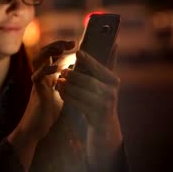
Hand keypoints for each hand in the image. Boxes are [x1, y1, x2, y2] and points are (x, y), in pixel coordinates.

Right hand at [17, 40, 75, 139]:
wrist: (39, 129)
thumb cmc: (52, 112)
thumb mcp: (64, 92)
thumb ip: (69, 82)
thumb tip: (84, 75)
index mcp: (49, 74)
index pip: (53, 54)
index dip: (62, 46)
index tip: (75, 42)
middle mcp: (42, 76)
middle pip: (44, 53)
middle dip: (56, 44)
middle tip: (71, 42)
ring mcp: (37, 83)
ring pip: (37, 60)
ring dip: (49, 52)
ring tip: (61, 48)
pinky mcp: (36, 92)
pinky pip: (37, 77)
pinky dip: (46, 70)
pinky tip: (56, 68)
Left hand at [57, 48, 123, 170]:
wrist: (105, 127)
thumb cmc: (103, 99)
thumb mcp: (108, 83)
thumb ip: (109, 64)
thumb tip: (114, 43)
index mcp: (114, 82)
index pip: (99, 68)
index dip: (89, 61)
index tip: (78, 53)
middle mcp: (111, 93)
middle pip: (89, 81)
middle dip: (74, 75)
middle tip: (62, 71)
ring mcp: (104, 105)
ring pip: (82, 92)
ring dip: (68, 86)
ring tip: (58, 81)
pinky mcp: (95, 115)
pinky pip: (78, 103)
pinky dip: (67, 96)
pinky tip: (60, 91)